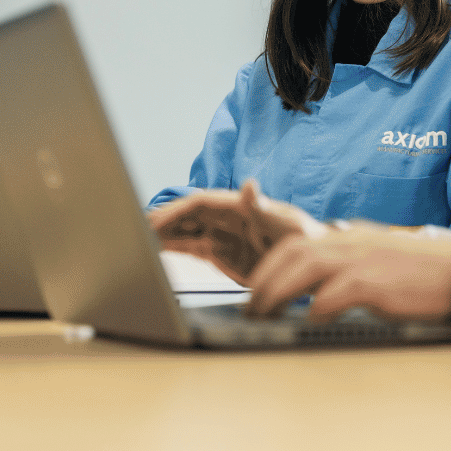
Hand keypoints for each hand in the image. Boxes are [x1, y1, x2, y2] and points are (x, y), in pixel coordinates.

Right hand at [147, 180, 324, 283]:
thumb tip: (251, 186)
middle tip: (134, 229)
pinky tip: (155, 250)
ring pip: (185, 230)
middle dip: (161, 221)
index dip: (175, 211)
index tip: (155, 221)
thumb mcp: (289, 225)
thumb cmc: (308, 240)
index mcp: (240, 206)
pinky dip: (172, 248)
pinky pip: (191, 246)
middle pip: (186, 216)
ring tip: (137, 239)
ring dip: (162, 234)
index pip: (199, 204)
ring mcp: (223, 234)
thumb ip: (266, 208)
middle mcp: (227, 218)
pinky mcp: (222, 252)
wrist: (316, 264)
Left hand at [245, 227, 450, 321]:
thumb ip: (350, 268)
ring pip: (305, 267)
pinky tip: (307, 321)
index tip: (256, 290)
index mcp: (352, 238)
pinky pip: (336, 292)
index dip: (269, 266)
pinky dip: (316, 307)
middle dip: (264, 279)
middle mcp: (353, 242)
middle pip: (292, 252)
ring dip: (277, 292)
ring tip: (263, 316)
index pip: (297, 243)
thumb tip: (318, 293)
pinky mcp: (377, 282)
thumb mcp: (381, 261)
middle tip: (250, 308)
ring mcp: (364, 259)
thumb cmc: (425, 275)